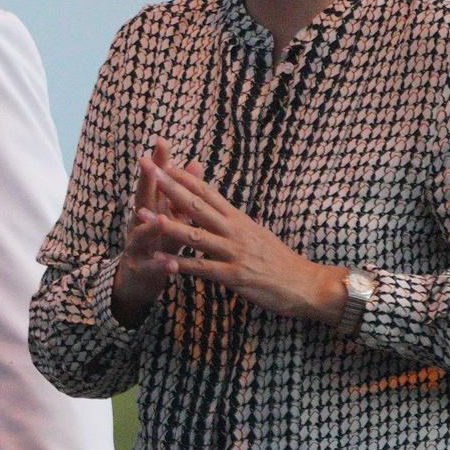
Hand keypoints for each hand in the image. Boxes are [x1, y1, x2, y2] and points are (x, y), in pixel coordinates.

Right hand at [107, 141, 195, 316]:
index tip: (162, 142)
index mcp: (150, 209)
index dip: (158, 163)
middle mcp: (139, 223)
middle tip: (147, 165)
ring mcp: (136, 246)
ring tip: (162, 219)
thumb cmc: (159, 243)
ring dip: (151, 226)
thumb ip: (182, 193)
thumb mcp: (171, 216)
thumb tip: (195, 163)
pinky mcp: (139, 269)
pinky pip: (150, 266)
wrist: (138, 280)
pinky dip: (160, 265)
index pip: (154, 182)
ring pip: (142, 234)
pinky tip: (171, 264)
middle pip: (141, 200)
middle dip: (145, 182)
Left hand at [129, 145, 353, 327]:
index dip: (186, 179)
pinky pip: (203, 269)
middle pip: (198, 206)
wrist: (306, 284)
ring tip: (143, 215)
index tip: (165, 164)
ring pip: (196, 235)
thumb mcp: (256, 235)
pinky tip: (161, 262)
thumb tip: (221, 210)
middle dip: (172, 189)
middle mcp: (235, 231)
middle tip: (150, 172)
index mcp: (239, 220)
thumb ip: (235, 223)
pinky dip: (180, 265)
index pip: (208, 194)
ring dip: (167, 225)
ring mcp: (234, 252)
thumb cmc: (278, 261)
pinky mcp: (235, 275)